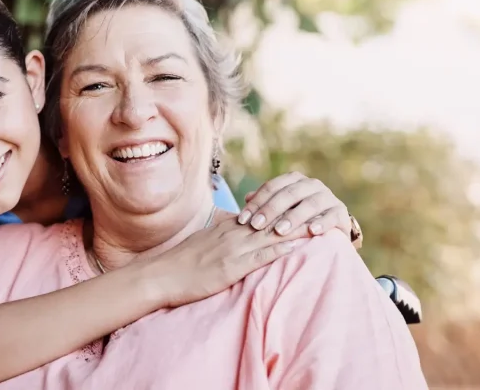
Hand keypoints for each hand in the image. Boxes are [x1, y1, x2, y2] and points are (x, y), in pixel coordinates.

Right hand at [139, 214, 310, 307]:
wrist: (161, 275)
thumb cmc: (180, 263)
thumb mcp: (203, 243)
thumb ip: (221, 236)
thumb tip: (236, 232)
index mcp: (227, 228)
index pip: (260, 213)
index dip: (283, 209)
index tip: (303, 203)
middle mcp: (232, 234)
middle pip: (270, 220)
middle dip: (295, 214)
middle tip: (318, 207)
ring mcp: (232, 249)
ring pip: (269, 234)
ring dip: (295, 228)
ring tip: (317, 223)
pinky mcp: (231, 266)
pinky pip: (260, 255)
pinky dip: (279, 248)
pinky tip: (296, 244)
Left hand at [236, 172, 353, 245]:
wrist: (330, 224)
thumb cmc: (297, 216)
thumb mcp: (281, 208)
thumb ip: (265, 202)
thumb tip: (247, 198)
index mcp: (294, 180)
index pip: (272, 187)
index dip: (256, 203)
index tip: (243, 219)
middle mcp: (312, 185)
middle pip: (289, 194)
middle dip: (270, 210)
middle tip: (256, 226)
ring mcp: (328, 197)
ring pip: (310, 204)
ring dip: (293, 217)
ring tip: (280, 231)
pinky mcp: (341, 212)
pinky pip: (332, 216)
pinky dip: (323, 223)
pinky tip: (312, 231)